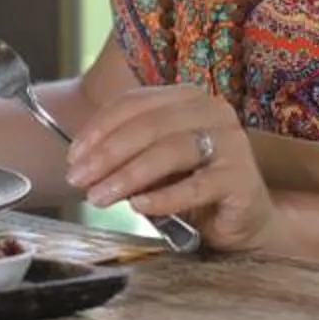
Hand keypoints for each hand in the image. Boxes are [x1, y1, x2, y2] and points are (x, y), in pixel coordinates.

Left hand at [65, 84, 284, 254]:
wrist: (245, 221)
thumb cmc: (194, 187)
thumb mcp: (154, 166)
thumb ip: (125, 155)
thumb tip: (81, 163)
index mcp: (187, 98)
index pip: (133, 104)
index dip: (98, 129)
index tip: (73, 157)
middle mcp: (212, 111)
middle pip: (148, 126)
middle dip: (106, 153)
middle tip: (79, 179)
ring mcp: (231, 142)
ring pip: (169, 152)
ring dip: (128, 176)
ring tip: (100, 197)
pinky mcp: (242, 178)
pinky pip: (196, 186)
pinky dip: (164, 197)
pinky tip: (139, 207)